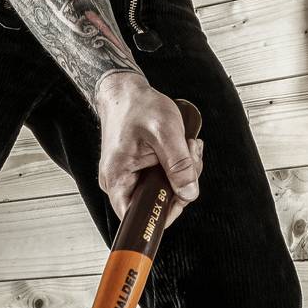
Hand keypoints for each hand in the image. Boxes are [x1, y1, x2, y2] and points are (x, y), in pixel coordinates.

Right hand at [93, 71, 201, 230]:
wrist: (126, 91)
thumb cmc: (138, 106)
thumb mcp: (165, 132)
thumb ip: (179, 166)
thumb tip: (189, 192)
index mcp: (117, 178)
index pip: (139, 216)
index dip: (164, 212)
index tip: (181, 194)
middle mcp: (119, 182)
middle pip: (157, 202)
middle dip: (182, 184)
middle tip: (190, 156)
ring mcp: (129, 177)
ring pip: (164, 190)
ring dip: (183, 172)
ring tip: (186, 146)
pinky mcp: (139, 170)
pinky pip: (163, 179)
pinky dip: (177, 166)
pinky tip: (181, 148)